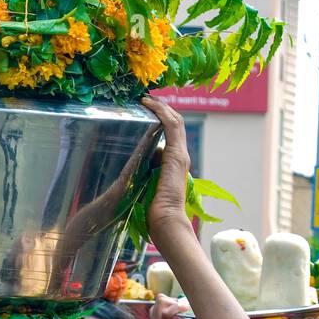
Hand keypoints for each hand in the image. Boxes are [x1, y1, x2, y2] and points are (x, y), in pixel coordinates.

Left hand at [142, 95, 193, 241]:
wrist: (165, 220)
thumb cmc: (154, 212)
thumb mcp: (148, 187)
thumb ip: (147, 175)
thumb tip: (137, 168)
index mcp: (174, 164)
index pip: (172, 135)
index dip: (162, 120)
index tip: (149, 112)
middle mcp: (180, 157)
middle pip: (175, 124)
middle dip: (162, 109)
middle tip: (147, 99)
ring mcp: (180, 155)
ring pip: (175, 121)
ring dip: (161, 107)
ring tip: (146, 98)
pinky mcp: (176, 154)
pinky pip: (171, 126)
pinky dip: (161, 113)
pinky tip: (149, 105)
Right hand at [147, 293, 203, 318]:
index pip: (163, 306)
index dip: (176, 302)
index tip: (191, 306)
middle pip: (160, 299)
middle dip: (176, 299)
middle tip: (190, 307)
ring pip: (161, 301)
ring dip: (176, 301)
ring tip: (188, 308)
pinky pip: (166, 313)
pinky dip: (176, 308)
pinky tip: (186, 309)